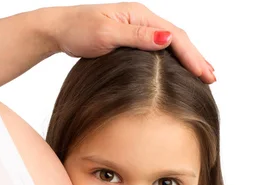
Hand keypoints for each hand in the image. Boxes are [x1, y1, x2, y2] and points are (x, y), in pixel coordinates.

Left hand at [47, 3, 214, 82]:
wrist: (61, 30)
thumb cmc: (79, 31)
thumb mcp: (108, 34)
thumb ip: (138, 38)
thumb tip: (168, 39)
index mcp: (141, 16)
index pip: (175, 36)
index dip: (192, 56)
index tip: (205, 75)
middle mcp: (143, 20)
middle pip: (178, 39)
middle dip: (197, 58)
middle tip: (212, 78)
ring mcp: (138, 29)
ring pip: (171, 43)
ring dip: (189, 58)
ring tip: (204, 74)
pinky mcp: (132, 39)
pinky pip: (160, 49)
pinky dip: (174, 59)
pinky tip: (179, 70)